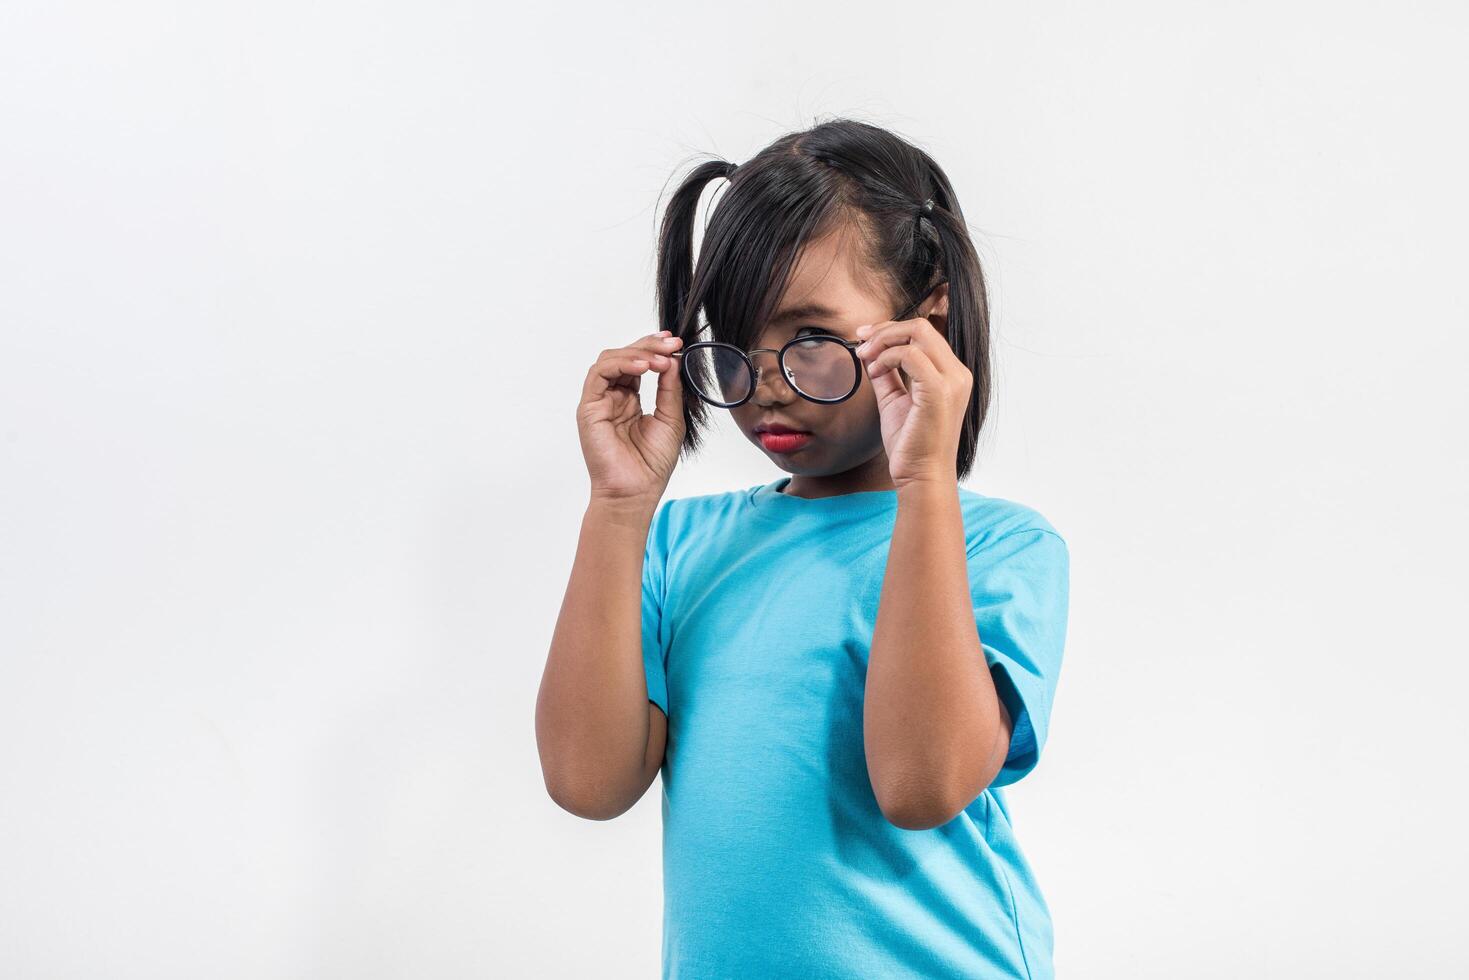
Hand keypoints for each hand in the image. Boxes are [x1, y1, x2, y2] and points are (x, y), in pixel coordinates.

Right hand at [577, 330, 685, 504]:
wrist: (635, 492)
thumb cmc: (651, 464)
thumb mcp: (671, 418)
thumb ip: (670, 388)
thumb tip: (673, 359)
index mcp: (630, 400)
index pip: (639, 364)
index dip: (656, 350)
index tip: (677, 344)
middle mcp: (612, 398)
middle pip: (624, 356)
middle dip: (649, 345)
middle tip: (673, 343)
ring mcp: (599, 401)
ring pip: (610, 360)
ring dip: (637, 353)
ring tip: (660, 358)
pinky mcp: (589, 408)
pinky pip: (599, 374)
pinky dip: (621, 364)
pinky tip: (644, 367)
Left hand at [854, 316, 969, 487]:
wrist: (920, 475)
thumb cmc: (910, 445)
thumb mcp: (894, 400)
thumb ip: (886, 375)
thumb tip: (868, 353)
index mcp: (951, 375)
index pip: (925, 335)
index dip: (892, 330)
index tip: (864, 337)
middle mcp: (958, 374)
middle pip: (922, 327)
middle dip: (885, 329)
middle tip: (860, 342)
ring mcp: (952, 381)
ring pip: (918, 333)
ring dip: (883, 341)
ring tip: (865, 358)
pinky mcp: (939, 390)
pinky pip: (910, 354)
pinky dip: (887, 356)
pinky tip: (875, 371)